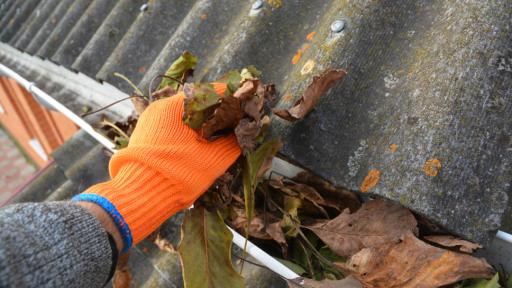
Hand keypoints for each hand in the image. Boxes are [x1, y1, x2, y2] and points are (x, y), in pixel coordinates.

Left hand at [73, 83, 239, 251]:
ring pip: (186, 116)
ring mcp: (151, 121)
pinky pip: (174, 127)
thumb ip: (234, 141)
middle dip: (219, 113)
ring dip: (205, 124)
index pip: (212, 91)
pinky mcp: (147, 136)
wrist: (139, 198)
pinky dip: (190, 133)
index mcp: (176, 105)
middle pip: (199, 103)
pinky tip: (201, 147)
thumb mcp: (214, 159)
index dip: (233, 100)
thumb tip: (246, 130)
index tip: (247, 110)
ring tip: (221, 138)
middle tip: (236, 126)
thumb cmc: (179, 175)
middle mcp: (161, 107)